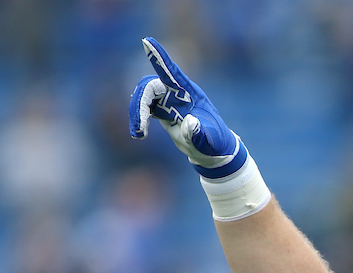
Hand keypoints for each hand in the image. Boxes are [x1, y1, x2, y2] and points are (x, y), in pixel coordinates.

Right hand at [129, 37, 244, 176]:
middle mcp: (178, 93)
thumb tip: (190, 123)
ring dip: (136, 112)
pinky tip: (139, 132)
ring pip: (144, 95)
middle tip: (139, 128)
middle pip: (150, 86)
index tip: (147, 41)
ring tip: (138, 134)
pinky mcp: (163, 109)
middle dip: (140, 104)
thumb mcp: (210, 141)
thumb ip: (200, 133)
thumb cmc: (215, 144)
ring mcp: (169, 100)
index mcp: (191, 94)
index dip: (160, 58)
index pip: (173, 73)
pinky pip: (144, 105)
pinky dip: (138, 117)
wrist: (213, 151)